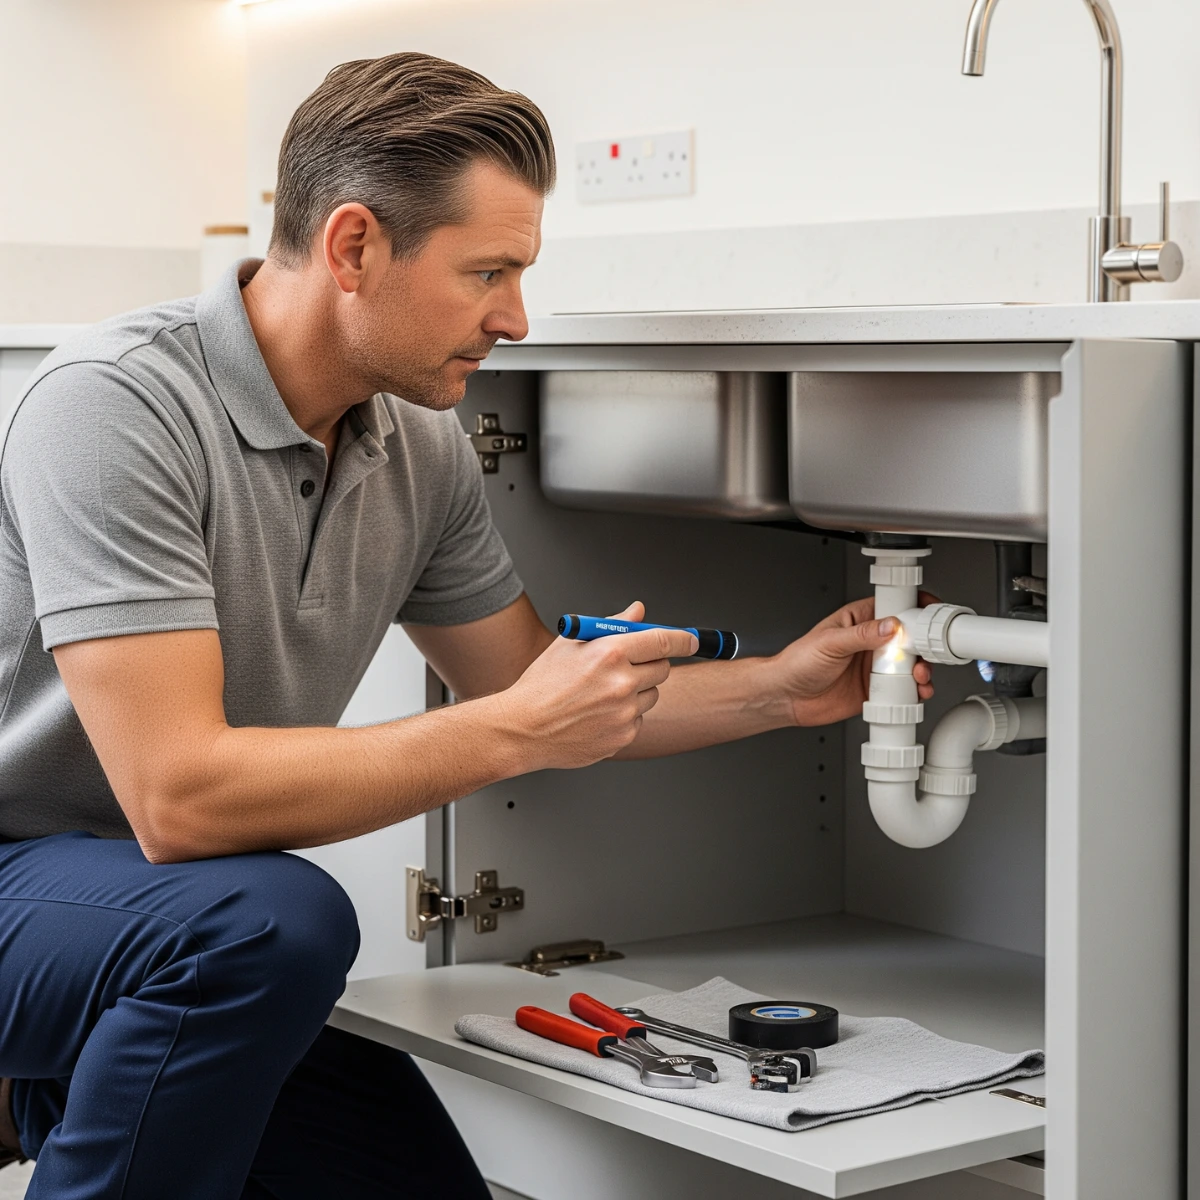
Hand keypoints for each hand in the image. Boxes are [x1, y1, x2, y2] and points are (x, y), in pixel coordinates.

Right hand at [491, 602, 697, 769]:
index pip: (663, 641)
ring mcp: (624, 712)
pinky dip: (625, 715)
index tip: (691, 641)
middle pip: (662, 668)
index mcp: (610, 653)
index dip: (683, 640)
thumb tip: (638, 612)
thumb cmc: (541, 685)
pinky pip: (638, 720)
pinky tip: (597, 713)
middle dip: (652, 664)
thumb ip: (612, 625)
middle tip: (630, 665)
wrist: (523, 728)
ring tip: (602, 693)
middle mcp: (621, 683)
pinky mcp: (623, 736)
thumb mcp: (571, 644)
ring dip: (637, 691)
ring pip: (651, 695)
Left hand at [771, 595, 934, 727]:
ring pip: (911, 663)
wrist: (786, 697)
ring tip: (919, 675)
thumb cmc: (797, 662)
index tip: (928, 614)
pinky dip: (915, 690)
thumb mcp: (830, 642)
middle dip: (924, 643)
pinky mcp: (876, 689)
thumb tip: (891, 625)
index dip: (913, 607)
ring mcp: (874, 666)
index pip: (893, 606)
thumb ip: (862, 634)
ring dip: (922, 669)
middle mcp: (870, 642)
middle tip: (926, 651)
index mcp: (859, 620)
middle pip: (909, 637)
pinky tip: (914, 691)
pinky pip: (903, 688)